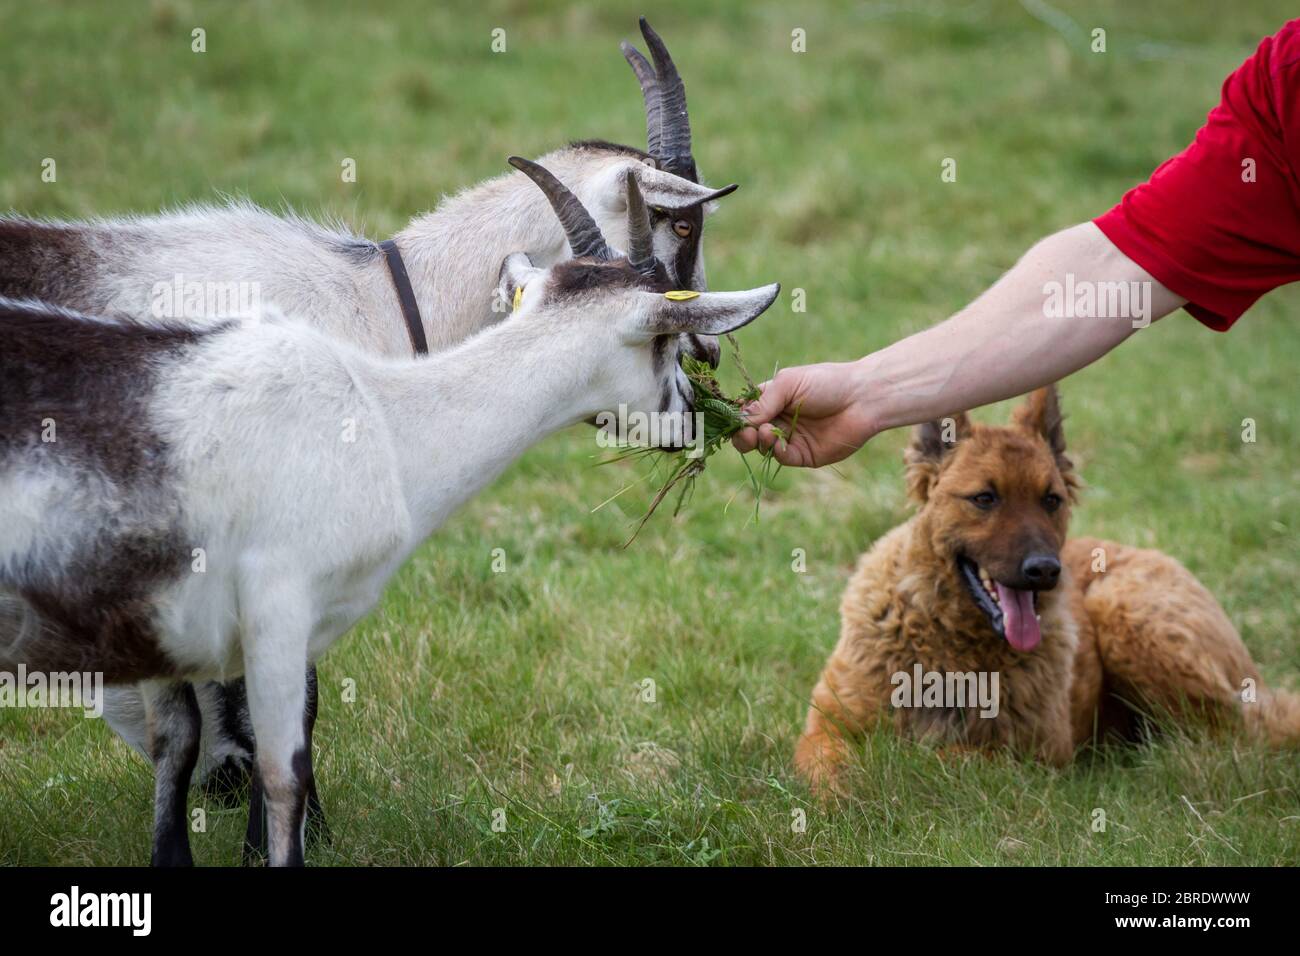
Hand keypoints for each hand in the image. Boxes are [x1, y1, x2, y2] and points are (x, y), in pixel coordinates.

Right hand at [731, 360, 876, 466]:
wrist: (862, 398)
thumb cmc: (826, 382)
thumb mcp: (789, 384)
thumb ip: (763, 402)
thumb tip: (741, 420)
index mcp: (772, 399)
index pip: (745, 411)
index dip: (736, 416)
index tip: (731, 418)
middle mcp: (778, 420)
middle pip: (748, 433)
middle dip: (742, 434)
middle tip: (747, 433)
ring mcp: (790, 438)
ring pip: (762, 447)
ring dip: (758, 441)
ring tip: (766, 433)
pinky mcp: (804, 455)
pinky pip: (781, 458)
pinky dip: (775, 452)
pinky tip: (776, 442)